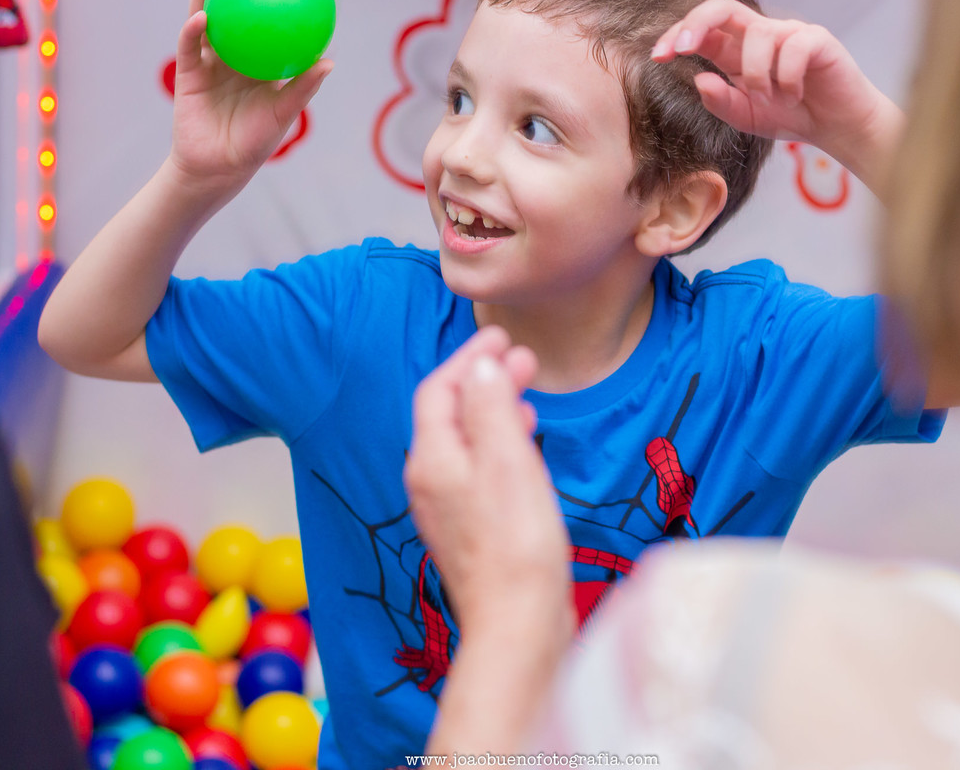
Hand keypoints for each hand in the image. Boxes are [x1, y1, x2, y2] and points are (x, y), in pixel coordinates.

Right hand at [168, 0, 332, 191]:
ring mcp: (209, 64)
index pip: (268, 31)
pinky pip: (190, 46)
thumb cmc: (254, 143)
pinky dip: (193, 29)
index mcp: (260, 67)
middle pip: (236, 18)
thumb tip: (328, 60)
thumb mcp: (283, 114)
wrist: (217, 168)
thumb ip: (303, 87)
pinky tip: (200, 15)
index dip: (273, 7)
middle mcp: (234, 61)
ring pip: (207, 24)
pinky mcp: (188, 73)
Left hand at [405, 327, 574, 637]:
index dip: (468, 357)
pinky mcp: (471, 533)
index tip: (501, 335)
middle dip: (485, 381)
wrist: (518, 624)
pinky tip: (525, 453)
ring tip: (529, 397)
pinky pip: (478, 472)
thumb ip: (490, 404)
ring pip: (466, 444)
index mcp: (431, 459)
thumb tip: (481, 365)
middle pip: (450, 415)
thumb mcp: (507, 458)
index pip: (438, 390)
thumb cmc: (516, 544)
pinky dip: (499, 447)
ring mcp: (448, 511)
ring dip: (494, 412)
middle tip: (524, 359)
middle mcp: (430, 483)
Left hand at [652, 0, 902, 190]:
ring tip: (769, 98)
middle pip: (722, 8)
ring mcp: (789, 33)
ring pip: (759, 35)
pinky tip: (795, 95)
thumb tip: (698, 79)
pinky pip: (794, 47)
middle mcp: (760, 36)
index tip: (658, 56)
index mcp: (736, 51)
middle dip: (696, 24)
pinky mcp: (817, 39)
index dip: (678, 35)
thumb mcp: (745, 117)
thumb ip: (720, 101)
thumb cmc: (789, 116)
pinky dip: (787, 77)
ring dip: (756, 74)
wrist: (835, 128)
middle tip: (683, 49)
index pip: (703, 29)